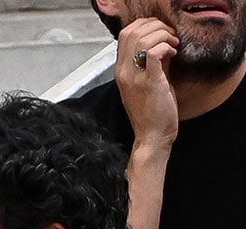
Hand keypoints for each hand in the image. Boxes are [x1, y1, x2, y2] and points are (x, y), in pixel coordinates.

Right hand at [115, 18, 179, 149]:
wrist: (152, 136)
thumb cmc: (152, 113)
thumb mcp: (149, 82)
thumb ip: (152, 61)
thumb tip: (163, 42)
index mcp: (121, 71)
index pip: (126, 34)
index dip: (146, 25)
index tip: (162, 33)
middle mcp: (123, 72)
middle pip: (132, 31)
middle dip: (156, 26)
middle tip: (170, 36)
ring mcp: (134, 77)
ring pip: (143, 37)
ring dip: (163, 34)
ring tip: (173, 44)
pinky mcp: (148, 82)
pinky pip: (154, 51)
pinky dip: (167, 45)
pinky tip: (174, 53)